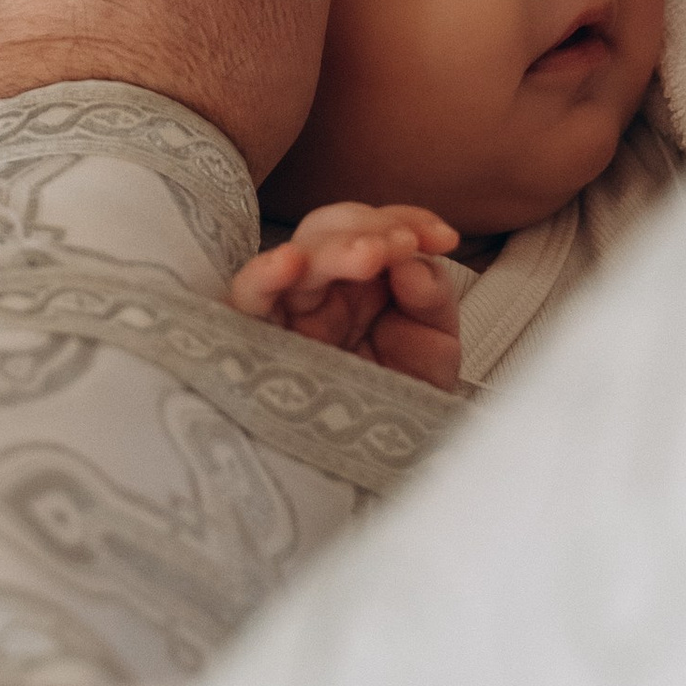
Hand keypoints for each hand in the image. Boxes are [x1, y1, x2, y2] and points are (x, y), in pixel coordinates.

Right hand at [229, 202, 465, 392]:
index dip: (405, 219)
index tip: (441, 237)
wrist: (389, 467)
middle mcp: (321, 292)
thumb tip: (411, 264)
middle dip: (369, 229)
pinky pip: (244, 300)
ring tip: (369, 254)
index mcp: (361, 282)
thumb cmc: (401, 405)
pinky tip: (289, 263)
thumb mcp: (434, 346)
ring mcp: (288, 314)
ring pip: (295, 257)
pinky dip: (263, 275)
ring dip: (333, 247)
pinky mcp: (256, 343)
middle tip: (401, 246)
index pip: (373, 228)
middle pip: (329, 231)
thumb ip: (431, 298)